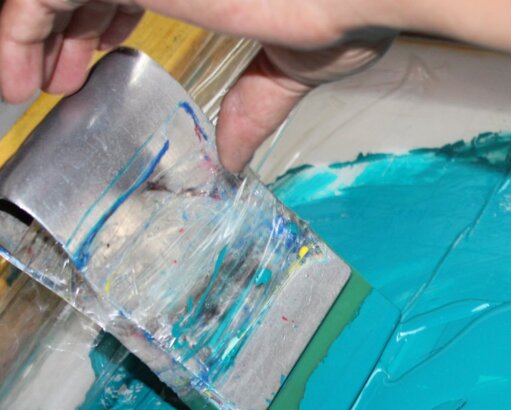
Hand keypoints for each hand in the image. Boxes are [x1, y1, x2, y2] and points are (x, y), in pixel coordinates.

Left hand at [0, 1, 394, 170]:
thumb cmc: (342, 7)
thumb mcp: (290, 65)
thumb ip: (254, 105)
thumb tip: (238, 158)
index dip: (102, 20)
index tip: (94, 61)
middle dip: (64, 31)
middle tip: (57, 80)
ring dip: (30, 35)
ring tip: (22, 84)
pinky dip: (18, 34)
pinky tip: (18, 77)